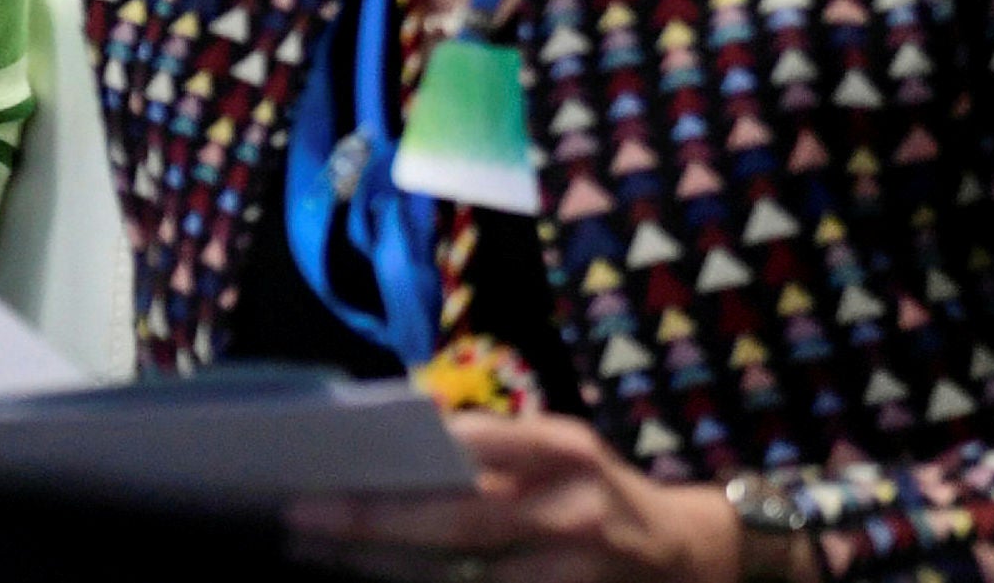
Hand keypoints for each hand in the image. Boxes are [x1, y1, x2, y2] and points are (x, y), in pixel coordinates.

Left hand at [286, 414, 753, 582]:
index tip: (328, 465)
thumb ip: (491, 444)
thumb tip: (397, 427)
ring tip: (315, 555)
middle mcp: (570, 510)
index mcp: (562, 450)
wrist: (694, 558)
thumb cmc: (601, 492)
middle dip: (373, 524)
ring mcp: (572, 571)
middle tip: (299, 518)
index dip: (402, 459)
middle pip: (458, 524)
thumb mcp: (560, 448)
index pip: (470, 451)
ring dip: (382, 570)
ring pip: (460, 579)